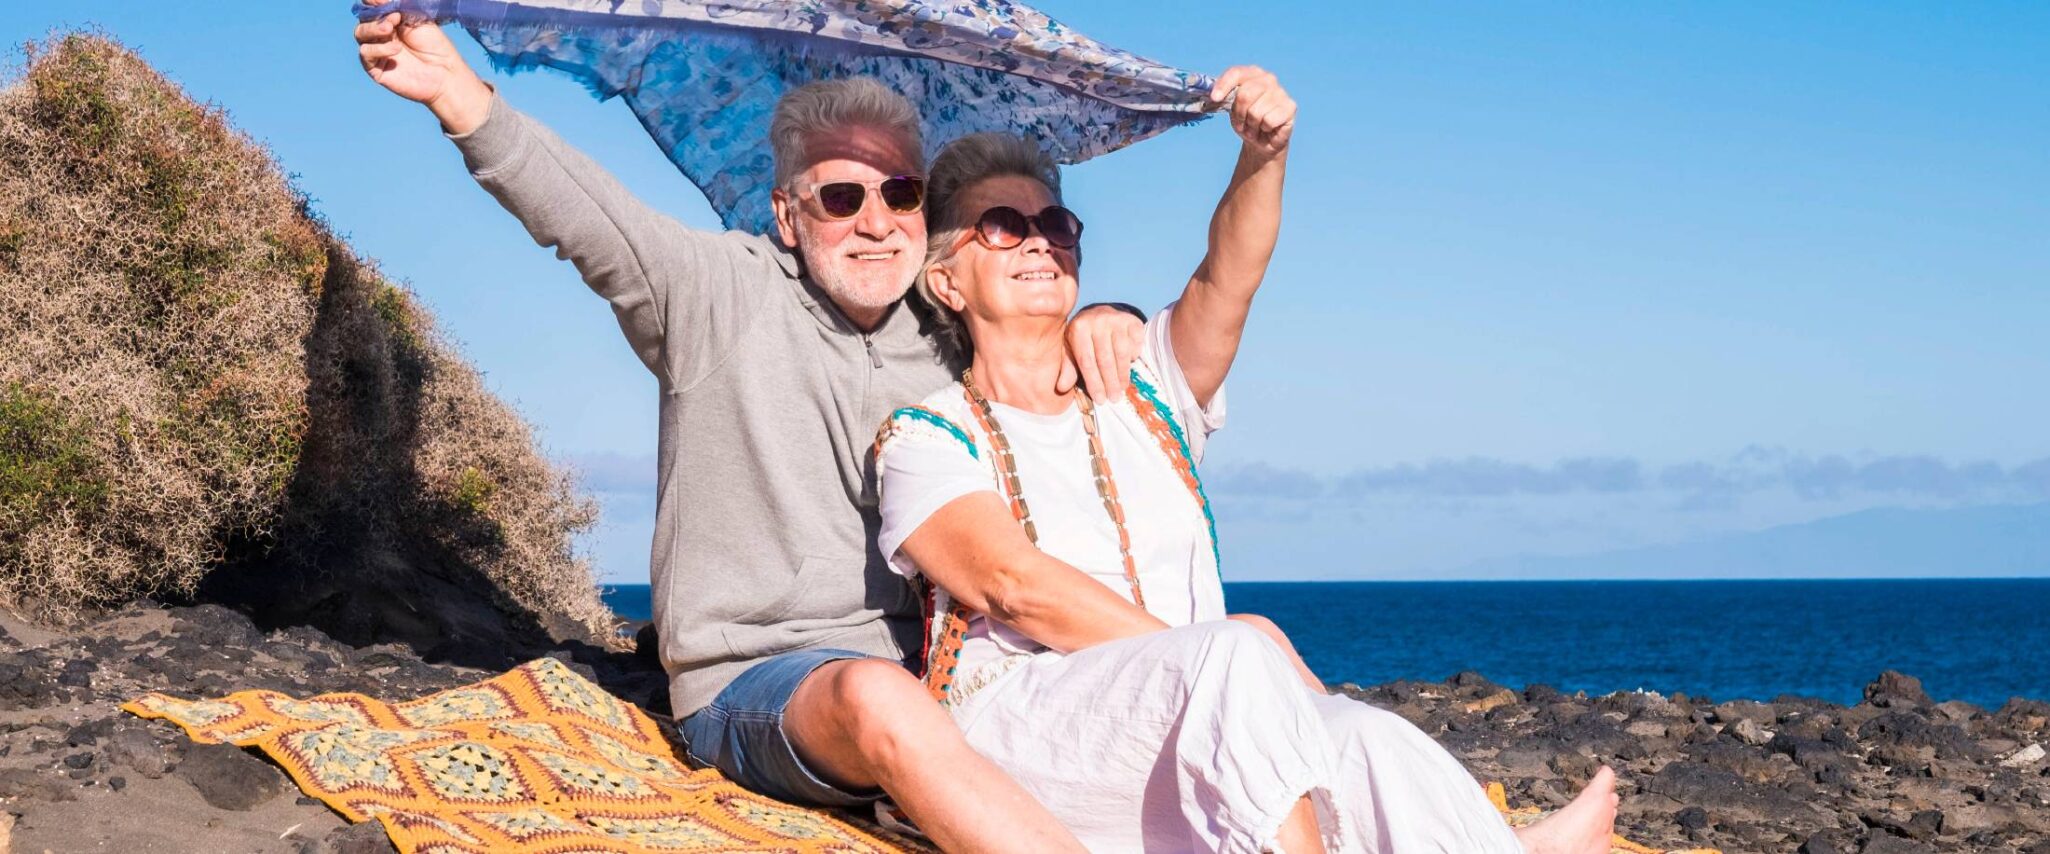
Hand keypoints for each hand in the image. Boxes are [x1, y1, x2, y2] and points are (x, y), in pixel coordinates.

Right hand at [355, 0, 491, 130]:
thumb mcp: (417, 18)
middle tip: (395, 18)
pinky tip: (395, 49)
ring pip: (360, 33)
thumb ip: (399, 6)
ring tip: (391, 29)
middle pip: (363, 19)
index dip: (372, 2)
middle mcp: (379, 34)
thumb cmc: (434, 45)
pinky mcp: (375, 68)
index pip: (370, 7)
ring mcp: (376, 51)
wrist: (444, 72)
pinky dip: (378, 48)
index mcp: (388, 20)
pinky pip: (365, 53)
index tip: (382, 1)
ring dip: (374, 29)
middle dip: (375, 16)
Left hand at [1063, 304, 1145, 402]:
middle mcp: (1097, 320)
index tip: (1100, 399)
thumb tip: (1062, 387)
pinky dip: (1134, 355)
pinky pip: (1136, 342)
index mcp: (1079, 328)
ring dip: (1123, 373)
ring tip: (1122, 388)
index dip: (1094, 382)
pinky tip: (1131, 365)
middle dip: (1110, 382)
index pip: (1087, 361)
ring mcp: (1116, 318)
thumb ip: (1068, 367)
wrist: (1100, 313)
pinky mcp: (1131, 320)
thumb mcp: (1071, 349)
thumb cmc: (1084, 336)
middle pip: (1105, 359)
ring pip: (1121, 353)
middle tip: (1114, 398)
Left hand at [1209, 66, 1295, 159]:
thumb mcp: (1231, 108)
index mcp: (1252, 74)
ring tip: (1255, 126)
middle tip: (1242, 123)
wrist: (1261, 141)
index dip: (1223, 85)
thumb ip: (1224, 98)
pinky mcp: (1290, 107)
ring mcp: (1280, 92)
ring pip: (1256, 112)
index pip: (1236, 73)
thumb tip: (1214, 95)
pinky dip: (1264, 129)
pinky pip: (1269, 120)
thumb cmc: (1246, 121)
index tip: (1215, 98)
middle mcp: (1268, 79)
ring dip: (1251, 125)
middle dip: (1239, 114)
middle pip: (1245, 94)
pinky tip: (1267, 128)